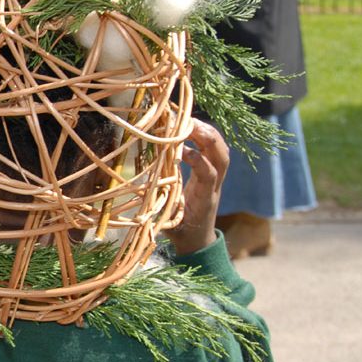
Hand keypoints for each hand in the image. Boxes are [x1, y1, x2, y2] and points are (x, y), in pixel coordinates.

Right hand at [164, 119, 228, 255]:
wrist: (199, 240)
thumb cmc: (182, 232)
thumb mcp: (170, 224)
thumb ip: (160, 208)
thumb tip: (139, 196)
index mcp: (205, 199)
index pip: (209, 175)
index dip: (198, 160)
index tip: (180, 151)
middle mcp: (215, 186)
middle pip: (222, 157)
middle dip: (209, 137)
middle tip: (188, 123)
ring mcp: (216, 179)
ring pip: (222, 151)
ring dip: (208, 133)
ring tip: (189, 121)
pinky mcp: (212, 174)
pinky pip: (214, 151)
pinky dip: (205, 137)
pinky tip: (189, 129)